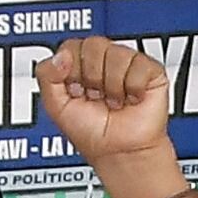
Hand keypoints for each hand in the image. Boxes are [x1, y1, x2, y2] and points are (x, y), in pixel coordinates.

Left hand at [33, 36, 177, 177]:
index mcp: (79, 64)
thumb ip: (46, 75)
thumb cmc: (92, 133)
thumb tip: (61, 55)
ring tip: (115, 101)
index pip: (71, 46)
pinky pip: (139, 65)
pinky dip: (133, 88)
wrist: (119, 153)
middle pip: (94, 45)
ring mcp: (127, 63)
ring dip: (113, 87)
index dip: (72, 70)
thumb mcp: (55, 106)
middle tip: (97, 97)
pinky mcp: (151, 71)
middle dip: (93, 78)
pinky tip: (132, 99)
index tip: (76, 91)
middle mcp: (103, 60)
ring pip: (116, 54)